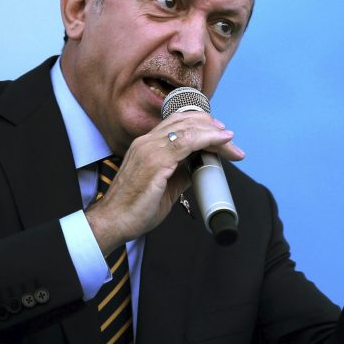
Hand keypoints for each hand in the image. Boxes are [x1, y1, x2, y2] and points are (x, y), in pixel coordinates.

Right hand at [86, 111, 244, 255]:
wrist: (113, 222)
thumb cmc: (133, 208)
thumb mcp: (164, 187)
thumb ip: (180, 174)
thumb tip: (197, 169)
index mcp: (146, 145)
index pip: (177, 123)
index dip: (200, 124)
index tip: (219, 134)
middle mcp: (147, 142)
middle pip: (185, 122)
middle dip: (211, 127)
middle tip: (230, 139)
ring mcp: (150, 149)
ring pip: (188, 129)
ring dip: (213, 133)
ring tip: (230, 140)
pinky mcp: (155, 161)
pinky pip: (186, 142)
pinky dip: (207, 138)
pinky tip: (221, 140)